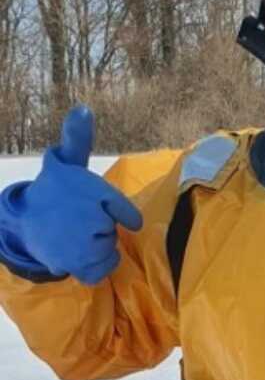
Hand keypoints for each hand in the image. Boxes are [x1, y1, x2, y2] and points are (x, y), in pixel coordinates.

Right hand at [0, 106, 141, 283]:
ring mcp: (78, 244)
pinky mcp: (72, 264)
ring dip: (100, 246)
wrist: (25, 220)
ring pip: (109, 251)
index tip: (105, 210)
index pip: (124, 211)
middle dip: (103, 227)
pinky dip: (98, 265)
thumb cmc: (56, 190)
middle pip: (114, 231)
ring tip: (79, 235)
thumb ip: (78, 139)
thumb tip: (83, 109)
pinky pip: (102, 270)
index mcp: (86, 189)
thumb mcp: (67, 161)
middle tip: (81, 219)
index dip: (121, 214)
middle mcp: (85, 217)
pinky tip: (84, 252)